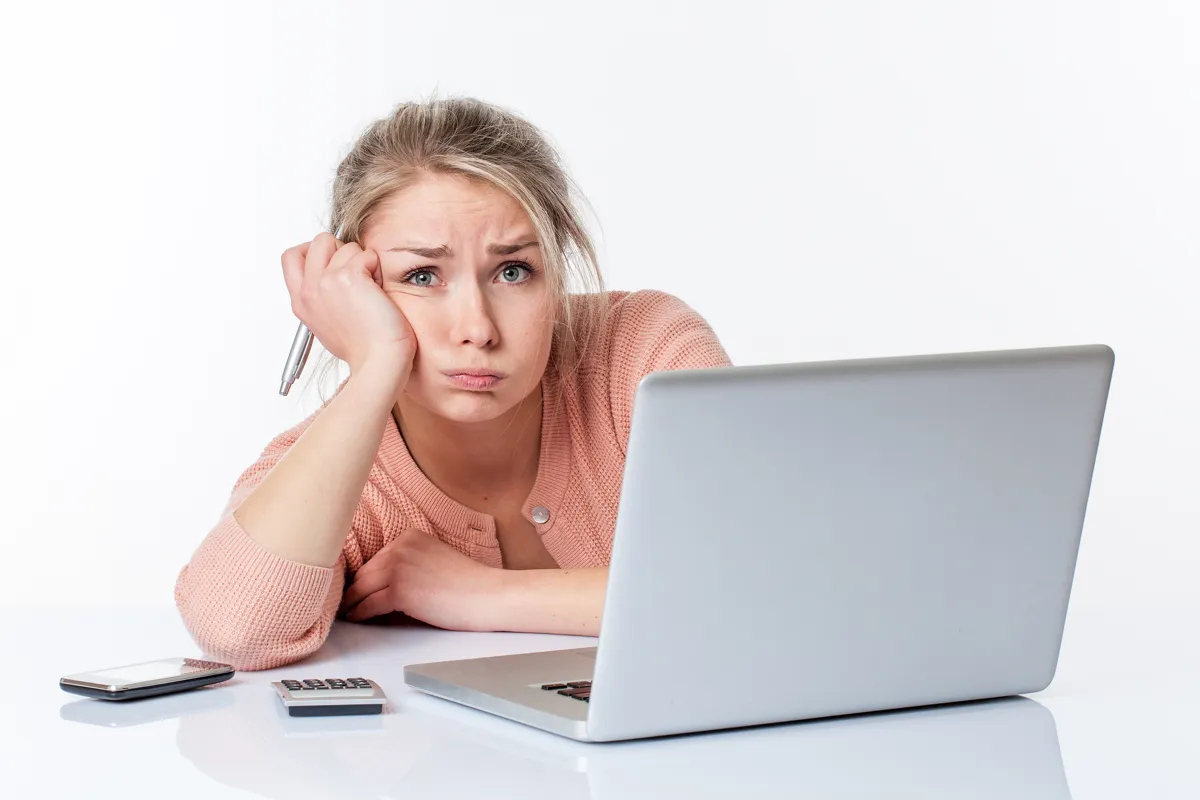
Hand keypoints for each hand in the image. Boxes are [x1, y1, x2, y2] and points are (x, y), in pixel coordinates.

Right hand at [281, 232, 416, 375]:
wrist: (379, 360)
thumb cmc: (362, 347)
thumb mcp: (326, 322)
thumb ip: (321, 296)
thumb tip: (331, 271)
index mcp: (301, 301)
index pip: (292, 256)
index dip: (313, 250)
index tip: (332, 262)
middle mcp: (309, 290)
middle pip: (320, 241)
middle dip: (342, 250)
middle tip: (356, 276)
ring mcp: (326, 282)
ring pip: (347, 246)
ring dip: (364, 263)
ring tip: (370, 290)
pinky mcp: (349, 277)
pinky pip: (367, 254)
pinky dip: (377, 268)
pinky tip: (378, 292)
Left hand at [340, 528, 503, 630]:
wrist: (485, 595)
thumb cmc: (466, 583)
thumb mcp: (433, 558)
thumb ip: (409, 561)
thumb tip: (381, 580)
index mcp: (409, 536)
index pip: (376, 558)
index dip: (365, 576)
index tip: (355, 587)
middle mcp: (400, 547)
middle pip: (365, 572)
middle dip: (354, 589)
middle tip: (344, 602)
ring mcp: (398, 567)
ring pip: (361, 588)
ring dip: (351, 602)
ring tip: (346, 612)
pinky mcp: (399, 590)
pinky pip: (368, 604)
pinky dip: (359, 613)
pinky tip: (356, 618)